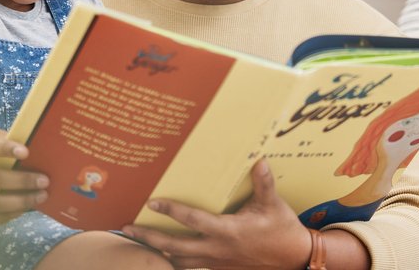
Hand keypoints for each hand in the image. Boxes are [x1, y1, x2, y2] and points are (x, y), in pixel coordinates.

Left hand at [122, 159, 311, 269]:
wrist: (293, 259)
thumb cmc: (281, 229)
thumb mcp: (273, 204)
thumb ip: (263, 182)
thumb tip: (258, 160)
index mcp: (228, 230)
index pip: (193, 220)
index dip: (171, 211)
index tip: (151, 203)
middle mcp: (217, 249)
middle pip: (174, 247)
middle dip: (148, 238)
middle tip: (126, 229)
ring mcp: (216, 262)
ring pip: (178, 262)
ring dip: (156, 253)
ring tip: (136, 243)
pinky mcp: (219, 269)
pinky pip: (191, 268)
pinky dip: (173, 262)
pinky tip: (161, 256)